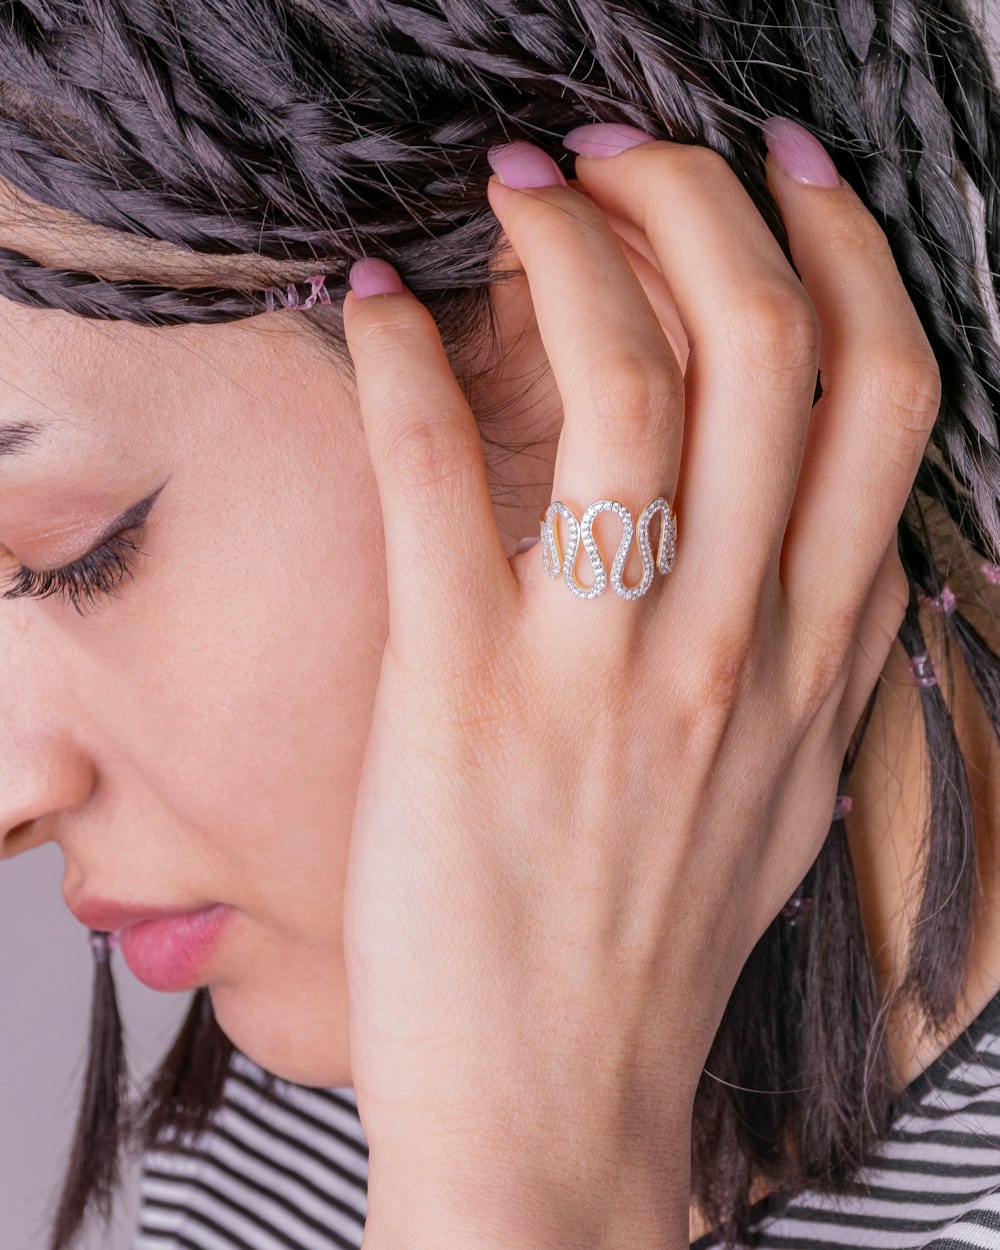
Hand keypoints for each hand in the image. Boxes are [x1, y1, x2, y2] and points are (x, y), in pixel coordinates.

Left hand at [341, 132, 940, 1249]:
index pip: (883, 398)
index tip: (784, 175)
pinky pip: (438, 479)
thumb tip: (843, 531)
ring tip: (521, 194)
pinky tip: (379, 305)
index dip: (841, 253)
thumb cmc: (657, 940)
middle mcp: (732, 640)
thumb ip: (826, 653)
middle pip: (765, 350)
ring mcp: (601, 667)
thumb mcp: (789, 792)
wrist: (557, 1107)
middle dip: (702, 204)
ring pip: (628, 385)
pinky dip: (403, 365)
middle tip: (630, 151)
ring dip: (571, 252)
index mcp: (817, 653)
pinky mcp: (462, 695)